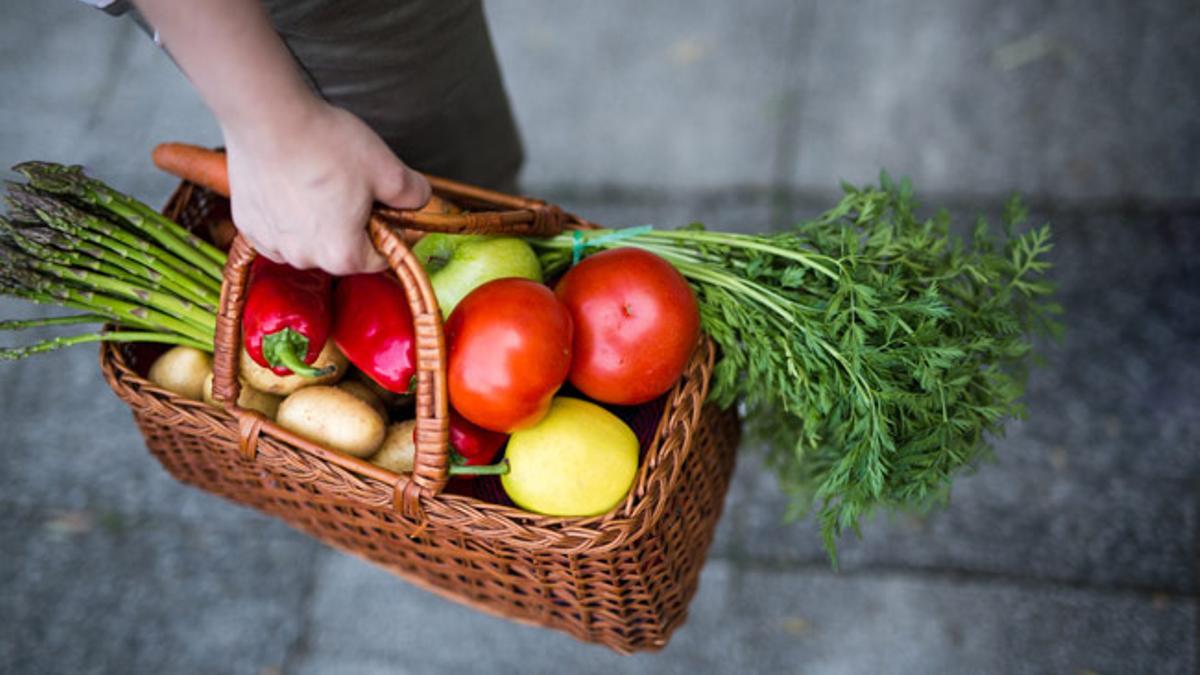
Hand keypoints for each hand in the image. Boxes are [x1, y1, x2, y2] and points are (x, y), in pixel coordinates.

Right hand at [223, 101, 430, 273]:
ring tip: (322, 183)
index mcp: (342, 254)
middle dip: (353, 227)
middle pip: (341, 251)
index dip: (391, 235)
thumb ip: (413, 193)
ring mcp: (271, 242)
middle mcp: (304, 258)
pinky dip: (287, 214)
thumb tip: (419, 199)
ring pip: (307, 241)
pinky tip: (293, 185)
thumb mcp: (387, 169)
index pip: (379, 259)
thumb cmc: (324, 144)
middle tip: (355, 190)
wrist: (267, 117)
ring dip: (318, 222)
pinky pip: (277, 229)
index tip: (391, 214)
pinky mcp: (247, 223)